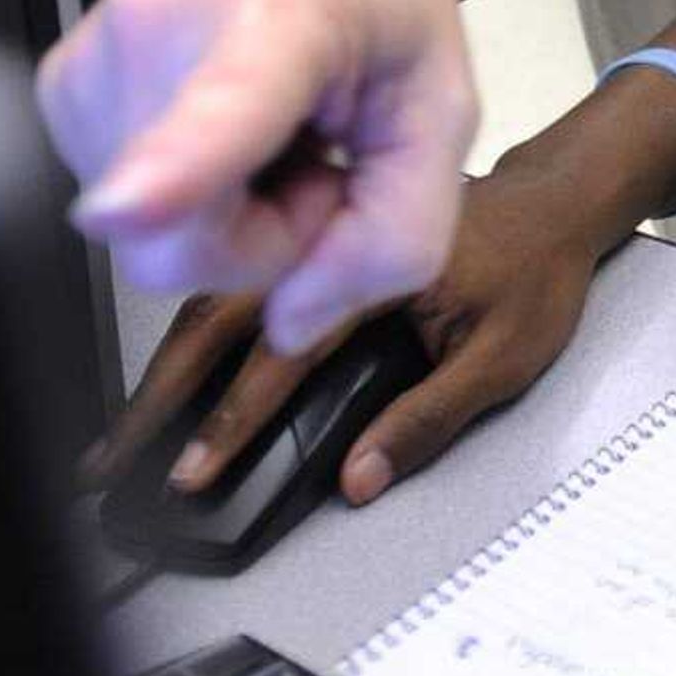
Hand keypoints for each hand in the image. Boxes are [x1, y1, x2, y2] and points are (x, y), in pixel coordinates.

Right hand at [37, 0, 476, 353]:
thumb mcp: (441, 113)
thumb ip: (395, 236)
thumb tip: (290, 325)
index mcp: (280, 21)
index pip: (214, 112)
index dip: (171, 172)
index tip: (130, 201)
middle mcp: (160, 32)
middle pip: (183, 242)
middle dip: (268, 235)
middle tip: (322, 149)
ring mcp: (96, 56)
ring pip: (148, 237)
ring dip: (228, 211)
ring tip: (277, 122)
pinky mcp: (61, 85)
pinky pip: (124, 206)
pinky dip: (186, 188)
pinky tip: (228, 121)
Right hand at [79, 167, 601, 507]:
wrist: (557, 198)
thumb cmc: (539, 268)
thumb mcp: (506, 354)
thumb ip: (429, 417)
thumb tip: (359, 477)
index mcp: (383, 270)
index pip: (290, 348)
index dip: (236, 417)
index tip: (193, 470)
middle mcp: (339, 235)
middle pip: (228, 312)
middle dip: (166, 389)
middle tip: (118, 456)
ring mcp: (324, 225)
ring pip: (224, 291)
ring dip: (171, 357)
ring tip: (127, 425)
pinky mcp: (319, 228)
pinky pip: (243, 276)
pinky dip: (198, 324)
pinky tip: (171, 367)